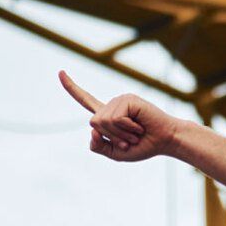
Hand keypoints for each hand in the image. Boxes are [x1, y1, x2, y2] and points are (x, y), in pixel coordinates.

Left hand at [58, 72, 183, 161]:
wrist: (165, 141)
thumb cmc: (144, 146)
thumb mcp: (115, 153)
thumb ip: (99, 147)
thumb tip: (91, 130)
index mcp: (107, 115)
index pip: (85, 100)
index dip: (72, 87)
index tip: (60, 72)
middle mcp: (112, 105)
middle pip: (94, 122)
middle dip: (111, 137)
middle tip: (129, 139)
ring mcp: (120, 100)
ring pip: (103, 121)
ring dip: (120, 134)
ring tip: (136, 133)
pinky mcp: (128, 99)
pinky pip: (116, 118)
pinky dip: (127, 128)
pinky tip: (139, 126)